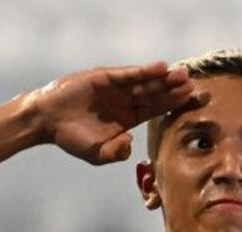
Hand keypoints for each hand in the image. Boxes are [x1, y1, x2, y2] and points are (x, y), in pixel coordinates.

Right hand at [24, 62, 199, 166]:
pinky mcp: (106, 76)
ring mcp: (117, 87)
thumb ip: (114, 153)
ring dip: (164, 78)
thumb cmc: (71, 138)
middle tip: (193, 85)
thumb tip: (130, 144)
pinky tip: (161, 68)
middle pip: (156, 94)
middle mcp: (126, 100)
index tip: (192, 101)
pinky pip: (129, 74)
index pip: (156, 109)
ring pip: (146, 82)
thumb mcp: (95, 154)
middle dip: (174, 89)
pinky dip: (144, 71)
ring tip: (182, 75)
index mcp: (129, 117)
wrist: (47, 120)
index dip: (174, 105)